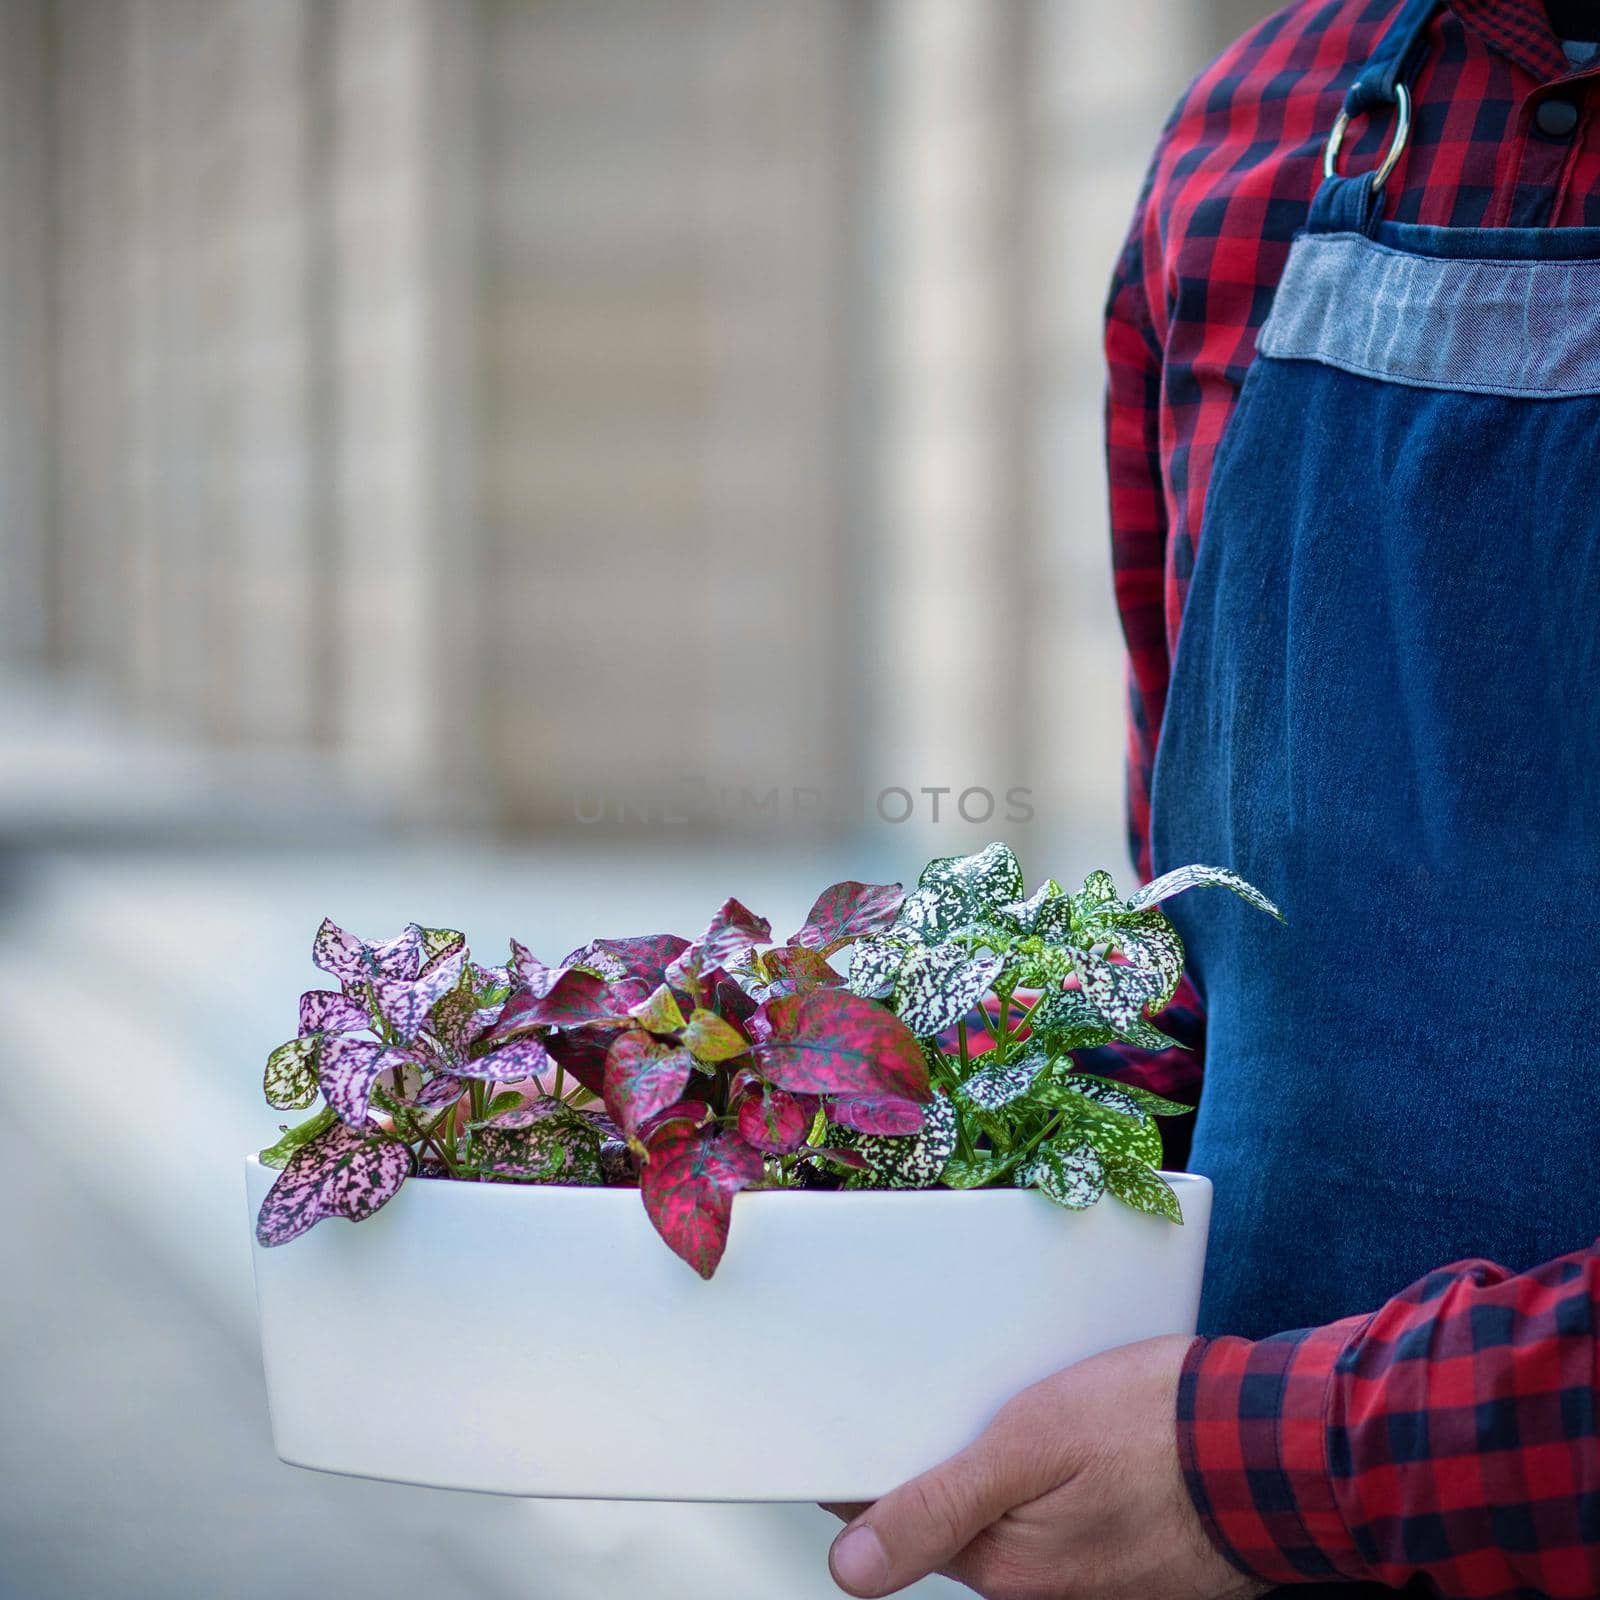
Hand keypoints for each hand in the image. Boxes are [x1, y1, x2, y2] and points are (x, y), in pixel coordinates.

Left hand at [823, 1334, 1266, 1599]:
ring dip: (1004, 1462)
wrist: (1275, 1446)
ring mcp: (1087, 1578)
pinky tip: (1076, 1431)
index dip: (871, 1464)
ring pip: (1009, 1512)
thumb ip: (941, 1504)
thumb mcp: (1033, 1444)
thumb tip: (850, 1568)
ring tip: (1023, 1397)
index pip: (896, 1517)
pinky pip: (1062, 1515)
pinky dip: (1055, 1476)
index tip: (861, 1415)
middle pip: (954, 1514)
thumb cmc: (1159, 1433)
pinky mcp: (1126, 1558)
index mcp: (1002, 1565)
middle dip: (941, 1455)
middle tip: (956, 1387)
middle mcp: (1038, 1587)